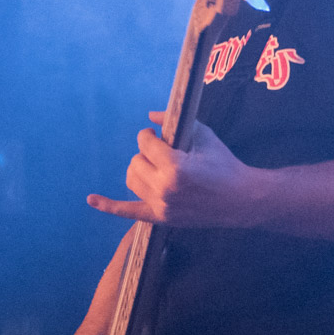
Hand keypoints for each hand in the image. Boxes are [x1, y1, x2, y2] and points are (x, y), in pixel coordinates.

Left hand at [86, 112, 260, 227]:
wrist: (242, 200)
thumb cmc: (224, 163)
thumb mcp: (203, 135)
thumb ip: (174, 122)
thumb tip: (150, 116)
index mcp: (175, 166)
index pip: (145, 143)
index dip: (150, 136)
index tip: (160, 136)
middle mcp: (165, 188)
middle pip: (136, 161)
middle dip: (147, 153)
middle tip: (164, 153)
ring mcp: (161, 206)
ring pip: (131, 180)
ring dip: (139, 170)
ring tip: (154, 167)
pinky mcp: (161, 218)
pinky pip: (128, 212)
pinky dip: (109, 206)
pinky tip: (91, 199)